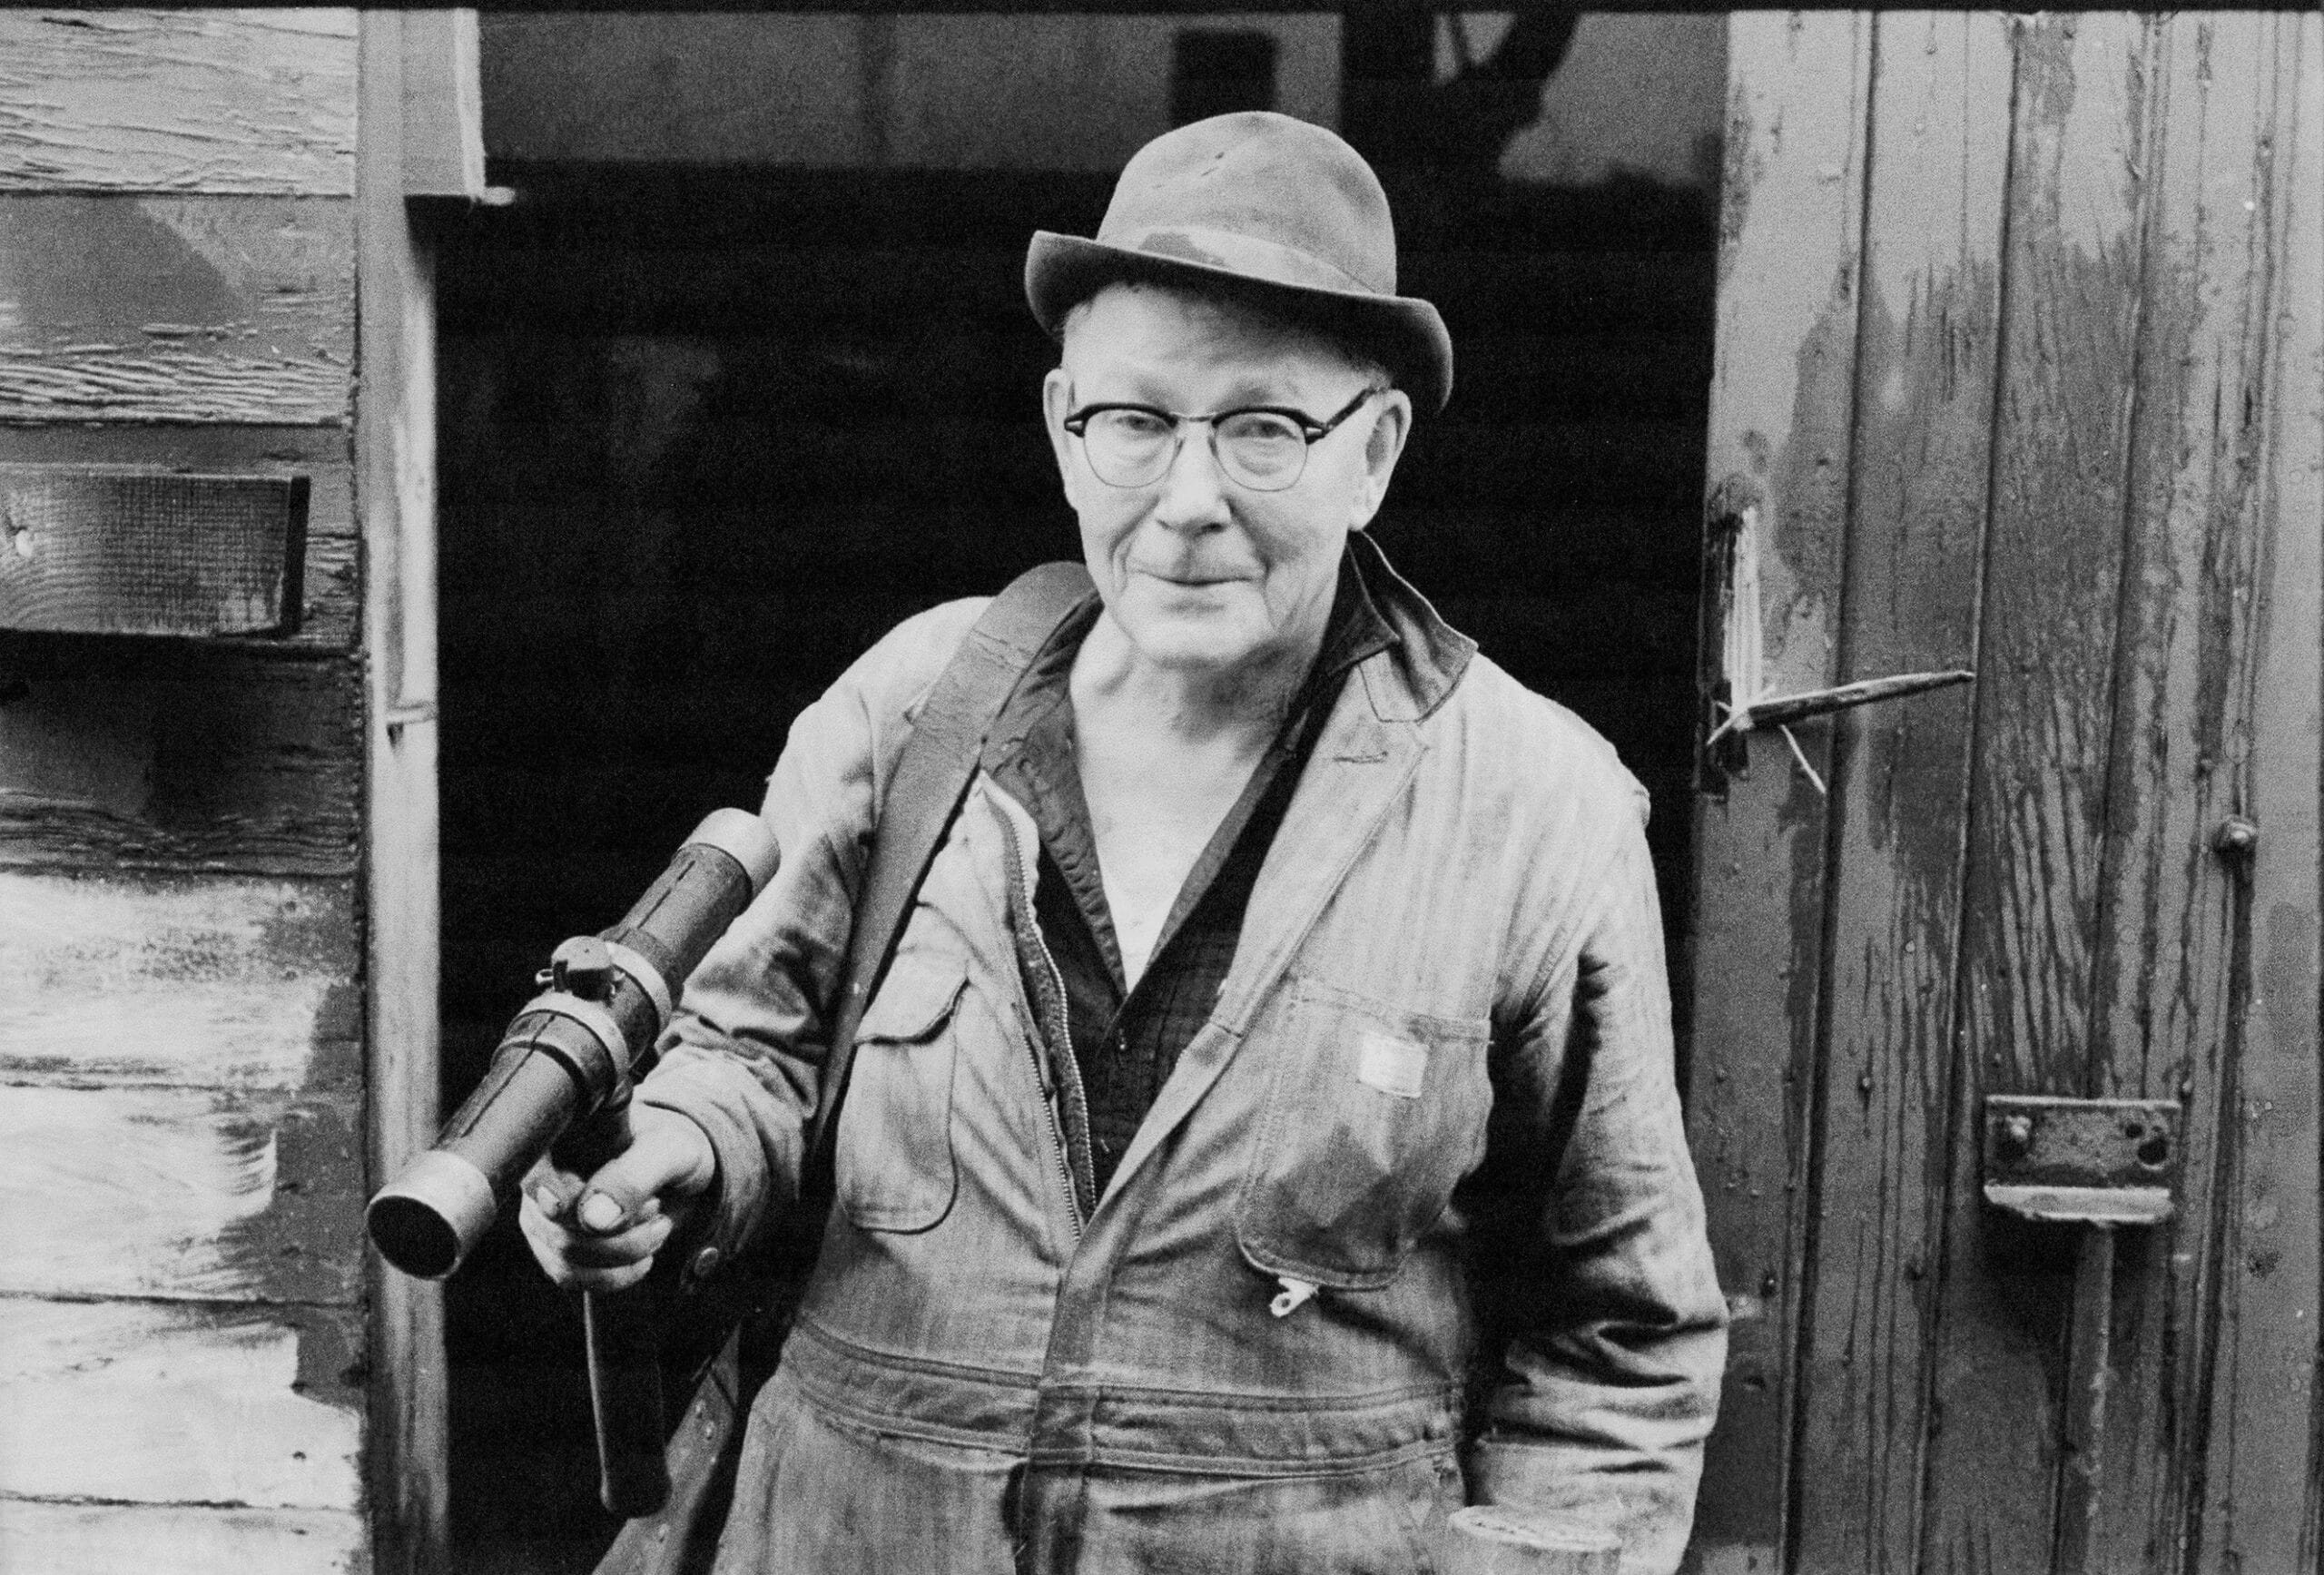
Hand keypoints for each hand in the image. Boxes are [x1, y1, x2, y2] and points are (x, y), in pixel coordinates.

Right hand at [518, 1104, 717, 1292]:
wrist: (676, 1173)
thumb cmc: (669, 1151)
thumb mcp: (667, 1152)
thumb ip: (633, 1176)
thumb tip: (592, 1219)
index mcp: (562, 1135)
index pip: (533, 1169)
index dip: (543, 1190)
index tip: (562, 1208)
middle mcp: (541, 1176)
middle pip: (553, 1224)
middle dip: (615, 1232)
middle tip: (657, 1209)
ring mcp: (542, 1215)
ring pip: (563, 1257)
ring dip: (621, 1254)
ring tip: (658, 1228)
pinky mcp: (555, 1247)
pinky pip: (570, 1277)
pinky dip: (614, 1275)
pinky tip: (644, 1258)